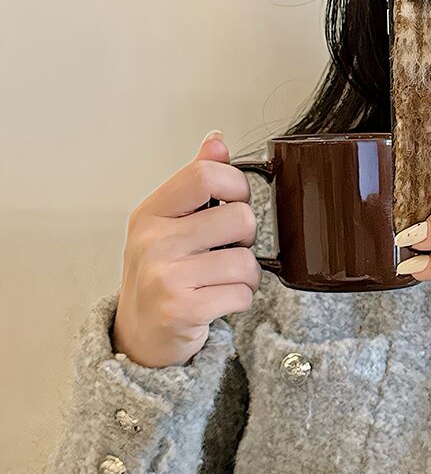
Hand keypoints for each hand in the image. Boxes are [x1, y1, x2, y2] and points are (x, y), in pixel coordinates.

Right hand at [113, 130, 262, 367]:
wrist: (140, 334)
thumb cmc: (162, 273)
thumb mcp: (169, 222)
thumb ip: (196, 181)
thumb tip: (216, 140)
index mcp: (151, 212)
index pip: (207, 174)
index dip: (237, 186)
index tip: (235, 203)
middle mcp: (152, 240)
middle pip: (240, 217)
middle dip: (246, 239)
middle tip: (226, 251)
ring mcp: (163, 276)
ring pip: (246, 261)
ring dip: (247, 275)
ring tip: (223, 280)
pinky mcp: (180, 309)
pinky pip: (242, 293)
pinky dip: (241, 299)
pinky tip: (219, 301)